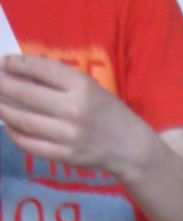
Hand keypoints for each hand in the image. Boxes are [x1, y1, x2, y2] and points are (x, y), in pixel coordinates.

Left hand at [0, 54, 152, 175]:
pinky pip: (29, 144)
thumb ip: (57, 80)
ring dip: (2, 108)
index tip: (4, 64)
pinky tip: (10, 125)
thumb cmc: (108, 113)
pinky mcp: (66, 156)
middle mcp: (74, 110)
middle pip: (24, 94)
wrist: (131, 148)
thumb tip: (14, 71)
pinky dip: (14, 133)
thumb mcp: (90, 88)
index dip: (15, 65)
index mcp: (82, 87)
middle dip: (1, 85)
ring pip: (21, 119)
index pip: (39, 69)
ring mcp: (69, 135)